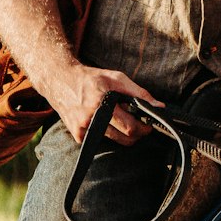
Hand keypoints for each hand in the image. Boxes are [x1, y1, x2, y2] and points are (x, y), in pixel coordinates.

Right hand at [46, 62, 163, 145]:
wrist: (60, 80)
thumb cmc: (91, 78)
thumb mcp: (117, 78)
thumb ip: (139, 93)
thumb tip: (159, 106)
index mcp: (102, 104)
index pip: (129, 128)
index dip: (144, 128)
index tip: (148, 125)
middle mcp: (91, 119)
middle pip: (124, 139)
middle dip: (136, 134)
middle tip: (139, 124)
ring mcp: (82, 129)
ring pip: (113, 141)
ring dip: (122, 134)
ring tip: (119, 119)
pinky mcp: (77, 135)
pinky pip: (100, 141)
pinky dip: (107, 133)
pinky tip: (104, 121)